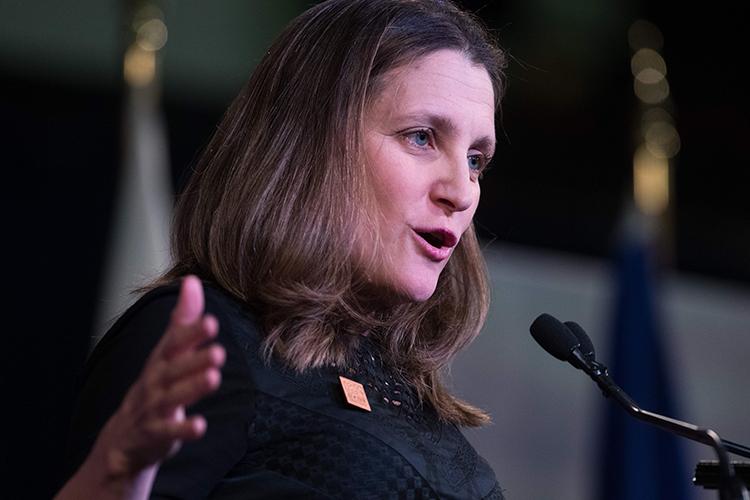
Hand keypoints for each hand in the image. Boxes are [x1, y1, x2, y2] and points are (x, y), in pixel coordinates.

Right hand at [56, 276, 225, 499]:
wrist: (125, 437)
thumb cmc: (155, 385)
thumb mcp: (168, 351)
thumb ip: (184, 320)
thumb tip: (193, 281)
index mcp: (161, 359)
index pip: (174, 342)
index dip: (191, 332)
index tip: (211, 322)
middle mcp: (156, 381)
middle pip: (174, 369)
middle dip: (195, 360)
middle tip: (218, 352)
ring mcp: (154, 408)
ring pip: (173, 397)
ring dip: (192, 387)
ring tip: (213, 378)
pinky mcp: (157, 433)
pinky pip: (170, 431)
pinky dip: (183, 428)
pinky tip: (200, 425)